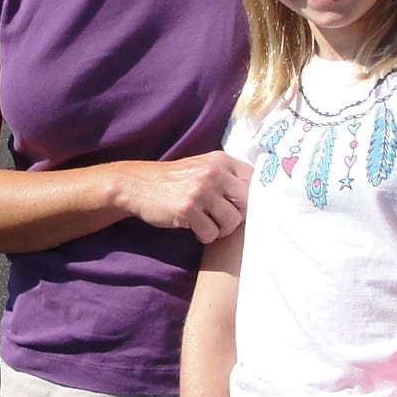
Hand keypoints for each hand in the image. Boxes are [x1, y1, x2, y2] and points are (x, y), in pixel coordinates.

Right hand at [117, 153, 250, 242]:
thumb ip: (227, 175)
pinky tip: (196, 230)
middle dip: (238, 216)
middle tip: (223, 219)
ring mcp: (200, 191)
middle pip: (248, 203)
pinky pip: (212, 233)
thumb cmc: (174, 180)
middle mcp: (213, 173)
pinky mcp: (187, 210)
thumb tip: (259, 195)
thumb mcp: (202, 166)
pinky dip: (205, 236)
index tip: (242, 207)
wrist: (137, 185)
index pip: (256, 180)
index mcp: (221, 160)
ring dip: (222, 229)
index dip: (254, 198)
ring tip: (209, 225)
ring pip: (232, 221)